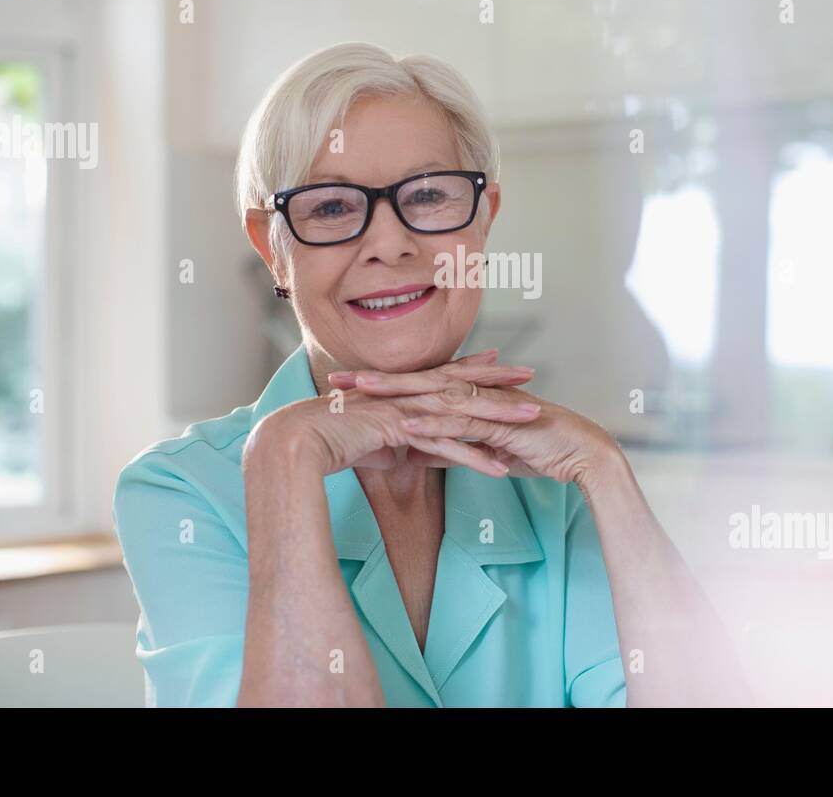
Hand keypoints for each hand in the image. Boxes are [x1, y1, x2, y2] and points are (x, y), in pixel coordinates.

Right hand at [244, 349, 543, 480]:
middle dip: (499, 382)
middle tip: (532, 375)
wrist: (300, 441)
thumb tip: (407, 448)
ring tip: (532, 421)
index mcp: (402, 393)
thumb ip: (395, 440)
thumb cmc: (332, 441)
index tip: (502, 365)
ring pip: (462, 412)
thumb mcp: (373, 440)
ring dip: (500, 417)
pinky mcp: (402, 432)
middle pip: (462, 386)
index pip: (446, 376)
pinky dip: (473, 457)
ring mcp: (406, 410)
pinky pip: (444, 446)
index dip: (475, 370)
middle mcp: (408, 395)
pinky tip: (499, 468)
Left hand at [337, 367, 620, 488]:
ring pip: (434, 396)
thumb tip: (415, 454)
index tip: (348, 387)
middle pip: (418, 382)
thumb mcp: (485, 452)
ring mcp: (489, 406)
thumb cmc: (540, 451)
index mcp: (472, 397)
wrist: (583, 454)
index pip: (420, 386)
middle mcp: (477, 394)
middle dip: (377, 380)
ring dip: (396, 393)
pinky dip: (432, 424)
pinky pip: (461, 424)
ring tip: (360, 393)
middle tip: (336, 380)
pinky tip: (405, 426)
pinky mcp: (500, 424)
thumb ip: (450, 449)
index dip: (384, 385)